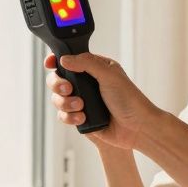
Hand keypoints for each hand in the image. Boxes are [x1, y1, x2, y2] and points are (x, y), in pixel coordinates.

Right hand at [43, 52, 159, 150]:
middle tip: (68, 88)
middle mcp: (86, 83)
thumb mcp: (109, 74)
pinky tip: (83, 118)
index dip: (56, 61)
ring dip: (65, 103)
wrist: (137, 128)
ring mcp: (82, 100)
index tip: (50, 64)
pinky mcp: (80, 118)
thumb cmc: (129, 99)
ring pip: (58, 98)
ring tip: (81, 106)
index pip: (69, 59)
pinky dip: (70, 117)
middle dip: (58, 84)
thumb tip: (64, 59)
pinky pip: (63, 115)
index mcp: (94, 68)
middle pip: (57, 79)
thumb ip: (86, 63)